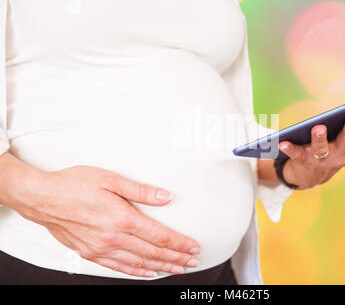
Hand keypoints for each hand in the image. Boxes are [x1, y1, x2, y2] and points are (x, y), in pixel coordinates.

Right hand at [0, 154, 200, 277]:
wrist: (41, 198)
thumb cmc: (74, 184)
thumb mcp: (110, 179)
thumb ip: (141, 190)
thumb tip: (166, 197)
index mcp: (122, 218)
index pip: (160, 236)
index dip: (180, 243)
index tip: (194, 247)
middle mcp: (113, 237)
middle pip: (153, 253)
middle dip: (176, 258)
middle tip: (193, 261)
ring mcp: (101, 248)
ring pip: (138, 263)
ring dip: (161, 267)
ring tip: (177, 269)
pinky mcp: (90, 253)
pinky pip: (118, 268)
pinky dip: (136, 272)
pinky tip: (147, 273)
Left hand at [279, 104, 344, 189]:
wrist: (311, 178)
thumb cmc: (335, 153)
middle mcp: (340, 154)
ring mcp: (322, 159)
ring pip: (321, 148)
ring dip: (320, 138)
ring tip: (318, 127)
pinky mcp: (303, 161)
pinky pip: (296, 154)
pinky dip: (289, 148)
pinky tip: (282, 141)